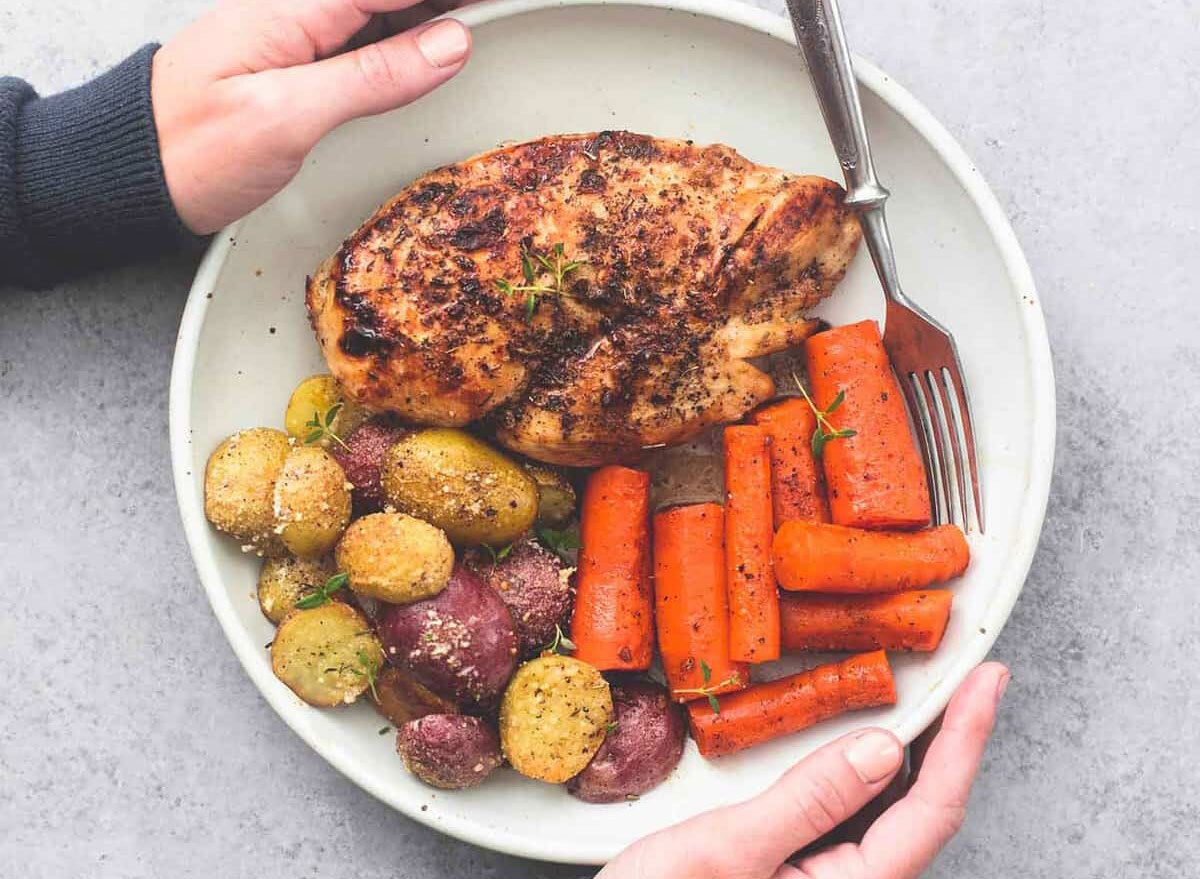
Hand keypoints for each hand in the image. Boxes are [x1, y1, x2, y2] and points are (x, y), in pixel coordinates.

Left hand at [151, 0, 472, 232]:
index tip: (501, 6)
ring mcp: (300, 30)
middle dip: (450, 5)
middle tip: (504, 14)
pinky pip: (372, 31)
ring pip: (388, 8)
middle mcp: (300, 6)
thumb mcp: (288, 116)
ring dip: (437, 13)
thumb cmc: (192, 148)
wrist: (134, 176)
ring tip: (486, 22)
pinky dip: (413, 35)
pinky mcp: (301, 58)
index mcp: (295, 4)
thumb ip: (373, 76)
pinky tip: (440, 41)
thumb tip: (450, 44)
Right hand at [599, 662, 1008, 878]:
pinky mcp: (801, 872)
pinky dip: (862, 770)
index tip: (987, 681)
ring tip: (927, 696)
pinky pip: (849, 815)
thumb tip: (880, 748)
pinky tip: (857, 741)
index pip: (931, 809)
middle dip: (948, 738)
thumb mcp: (725, 850)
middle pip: (921, 809)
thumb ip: (808, 802)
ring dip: (909, 752)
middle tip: (968, 674)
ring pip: (887, 811)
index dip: (966, 739)